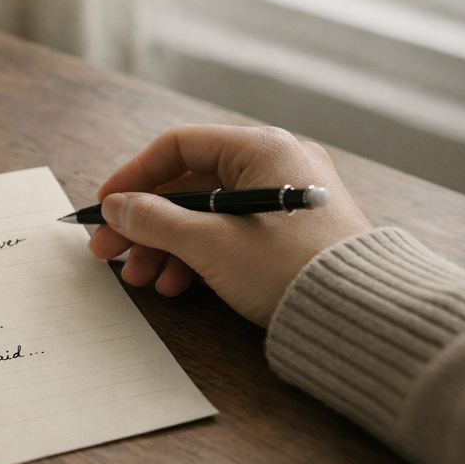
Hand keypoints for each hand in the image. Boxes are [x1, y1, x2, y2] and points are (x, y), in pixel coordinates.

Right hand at [87, 124, 371, 325]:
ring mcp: (283, 199)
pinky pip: (229, 233)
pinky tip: (177, 285)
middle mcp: (274, 165)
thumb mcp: (209, 242)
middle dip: (144, 223)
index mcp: (261, 148)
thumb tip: (116, 206)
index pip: (178, 146)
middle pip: (187, 185)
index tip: (104, 206)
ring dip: (165, 245)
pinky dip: (197, 256)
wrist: (359, 317)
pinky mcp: (288, 232)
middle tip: (109, 252)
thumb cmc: (288, 268)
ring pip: (205, 214)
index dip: (134, 176)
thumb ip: (155, 220)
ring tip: (143, 279)